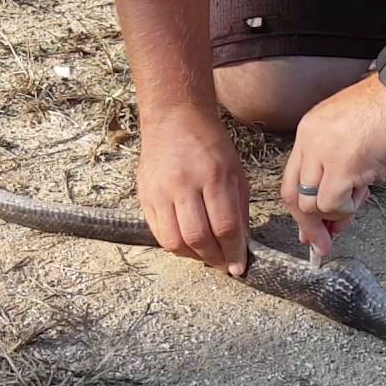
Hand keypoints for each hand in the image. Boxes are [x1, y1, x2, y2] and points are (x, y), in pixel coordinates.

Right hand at [137, 104, 249, 275]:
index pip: (225, 227)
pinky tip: (188, 244)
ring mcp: (160, 191)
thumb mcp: (235, 174)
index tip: (239, 266)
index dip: (233, 252)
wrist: (175, 120)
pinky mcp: (145, 196)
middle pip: (198, 238)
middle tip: (224, 265)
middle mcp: (184, 184)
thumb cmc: (210, 146)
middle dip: (214, 259)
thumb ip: (239, 211)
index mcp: (213, 176)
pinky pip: (159, 233)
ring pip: (175, 241)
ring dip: (194, 257)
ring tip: (206, 256)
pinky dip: (176, 246)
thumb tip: (240, 247)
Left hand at [282, 76, 385, 254]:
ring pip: (310, 205)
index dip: (301, 210)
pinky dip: (346, 210)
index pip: (292, 179)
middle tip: (324, 242)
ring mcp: (323, 152)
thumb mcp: (357, 139)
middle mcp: (310, 140)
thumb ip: (340, 170)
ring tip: (359, 199)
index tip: (312, 229)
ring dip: (335, 214)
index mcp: (310, 130)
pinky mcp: (343, 164)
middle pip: (293, 196)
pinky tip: (363, 193)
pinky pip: (332, 204)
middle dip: (309, 226)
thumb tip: (337, 208)